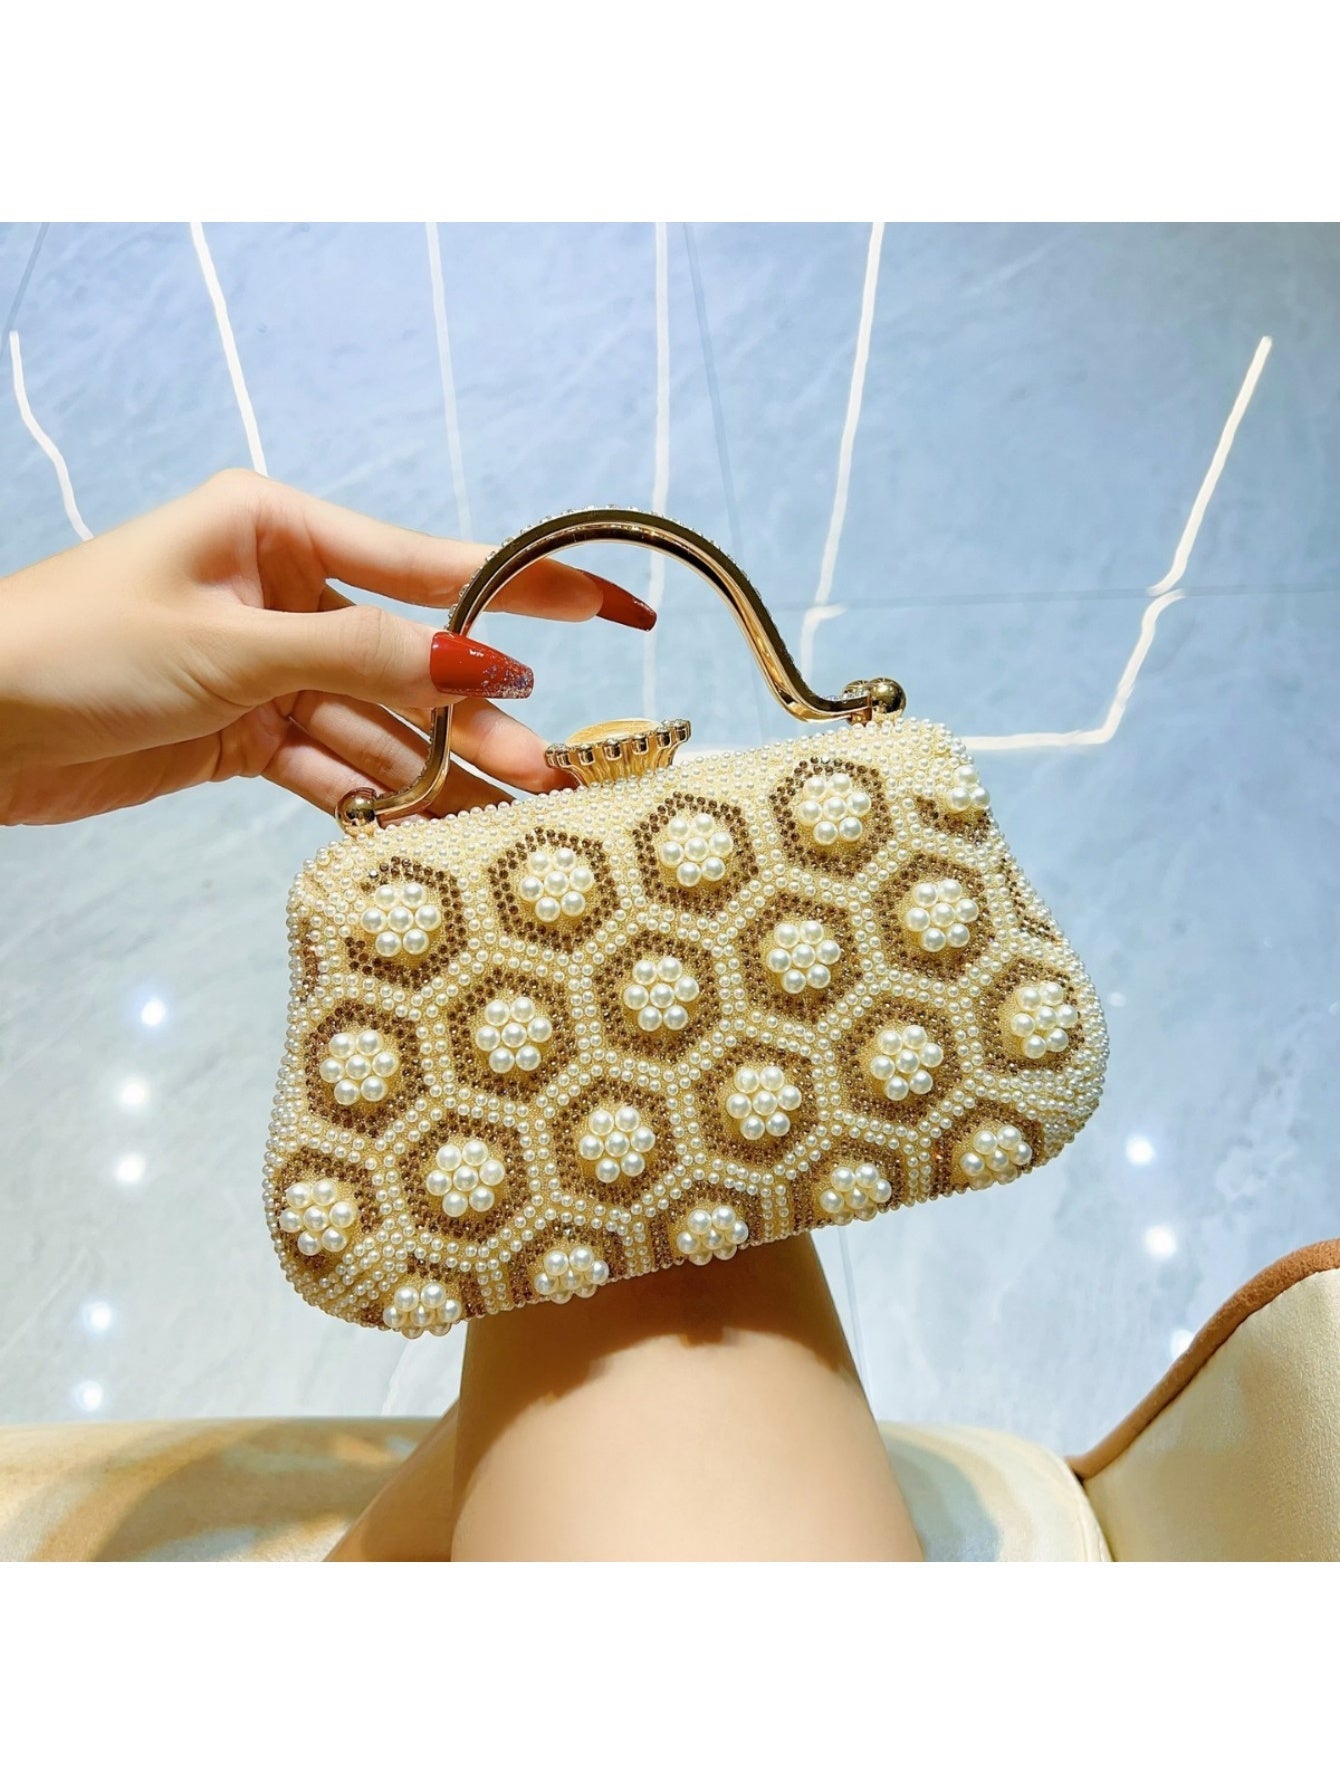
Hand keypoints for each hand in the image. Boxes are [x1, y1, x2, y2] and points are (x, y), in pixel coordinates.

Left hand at [0, 468, 653, 824]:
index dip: (527, 590)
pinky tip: (418, 827)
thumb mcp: (229, 647)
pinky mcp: (239, 730)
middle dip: (475, 717)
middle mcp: (278, 589)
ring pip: (373, 721)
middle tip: (551, 771)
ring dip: (428, 769)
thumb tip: (484, 661)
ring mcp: (262, 664)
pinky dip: (364, 795)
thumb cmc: (73, 649)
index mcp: (274, 527)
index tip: (616, 606)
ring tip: (504, 812)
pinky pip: (326, 763)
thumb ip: (362, 657)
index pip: (428, 562)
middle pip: (408, 659)